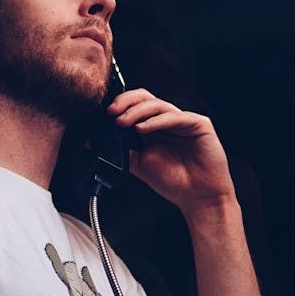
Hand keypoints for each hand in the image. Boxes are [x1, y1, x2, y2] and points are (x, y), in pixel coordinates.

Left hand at [107, 89, 235, 214]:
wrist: (197, 197)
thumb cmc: (173, 181)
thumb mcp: (139, 164)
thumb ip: (122, 150)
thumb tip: (96, 143)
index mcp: (153, 127)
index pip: (134, 105)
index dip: (119, 105)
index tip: (104, 116)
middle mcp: (166, 120)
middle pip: (145, 98)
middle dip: (125, 102)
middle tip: (112, 113)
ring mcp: (183, 120)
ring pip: (157, 105)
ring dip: (137, 112)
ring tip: (122, 122)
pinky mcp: (199, 124)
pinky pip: (175, 117)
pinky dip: (156, 121)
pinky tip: (142, 128)